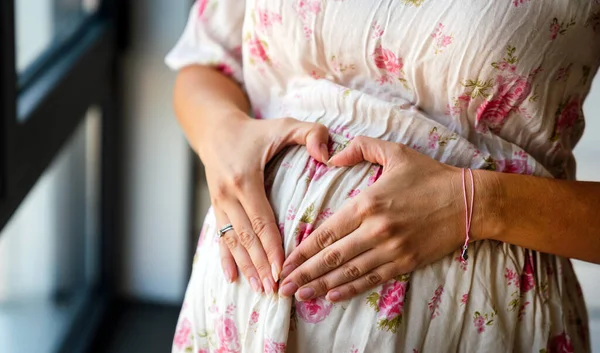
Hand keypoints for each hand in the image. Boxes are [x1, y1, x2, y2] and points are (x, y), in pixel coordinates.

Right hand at [199, 112, 329, 294]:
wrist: (216, 130)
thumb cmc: (256, 130)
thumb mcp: (284, 125)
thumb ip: (310, 133)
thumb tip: (328, 155)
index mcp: (244, 179)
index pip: (260, 220)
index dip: (271, 246)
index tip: (283, 268)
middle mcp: (227, 195)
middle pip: (246, 237)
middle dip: (260, 265)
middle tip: (275, 288)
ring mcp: (218, 203)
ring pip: (232, 242)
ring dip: (246, 267)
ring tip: (259, 289)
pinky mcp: (215, 208)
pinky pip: (219, 237)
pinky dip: (225, 259)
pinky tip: (232, 278)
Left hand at [278, 136, 467, 301]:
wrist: (470, 201)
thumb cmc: (430, 176)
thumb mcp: (394, 152)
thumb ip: (359, 148)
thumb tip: (330, 155)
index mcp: (367, 203)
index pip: (327, 232)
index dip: (303, 250)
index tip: (285, 261)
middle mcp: (376, 230)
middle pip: (332, 257)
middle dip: (304, 274)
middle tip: (283, 286)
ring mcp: (391, 250)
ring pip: (349, 272)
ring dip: (322, 286)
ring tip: (300, 295)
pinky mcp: (406, 263)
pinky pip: (372, 280)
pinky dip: (350, 290)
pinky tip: (332, 296)